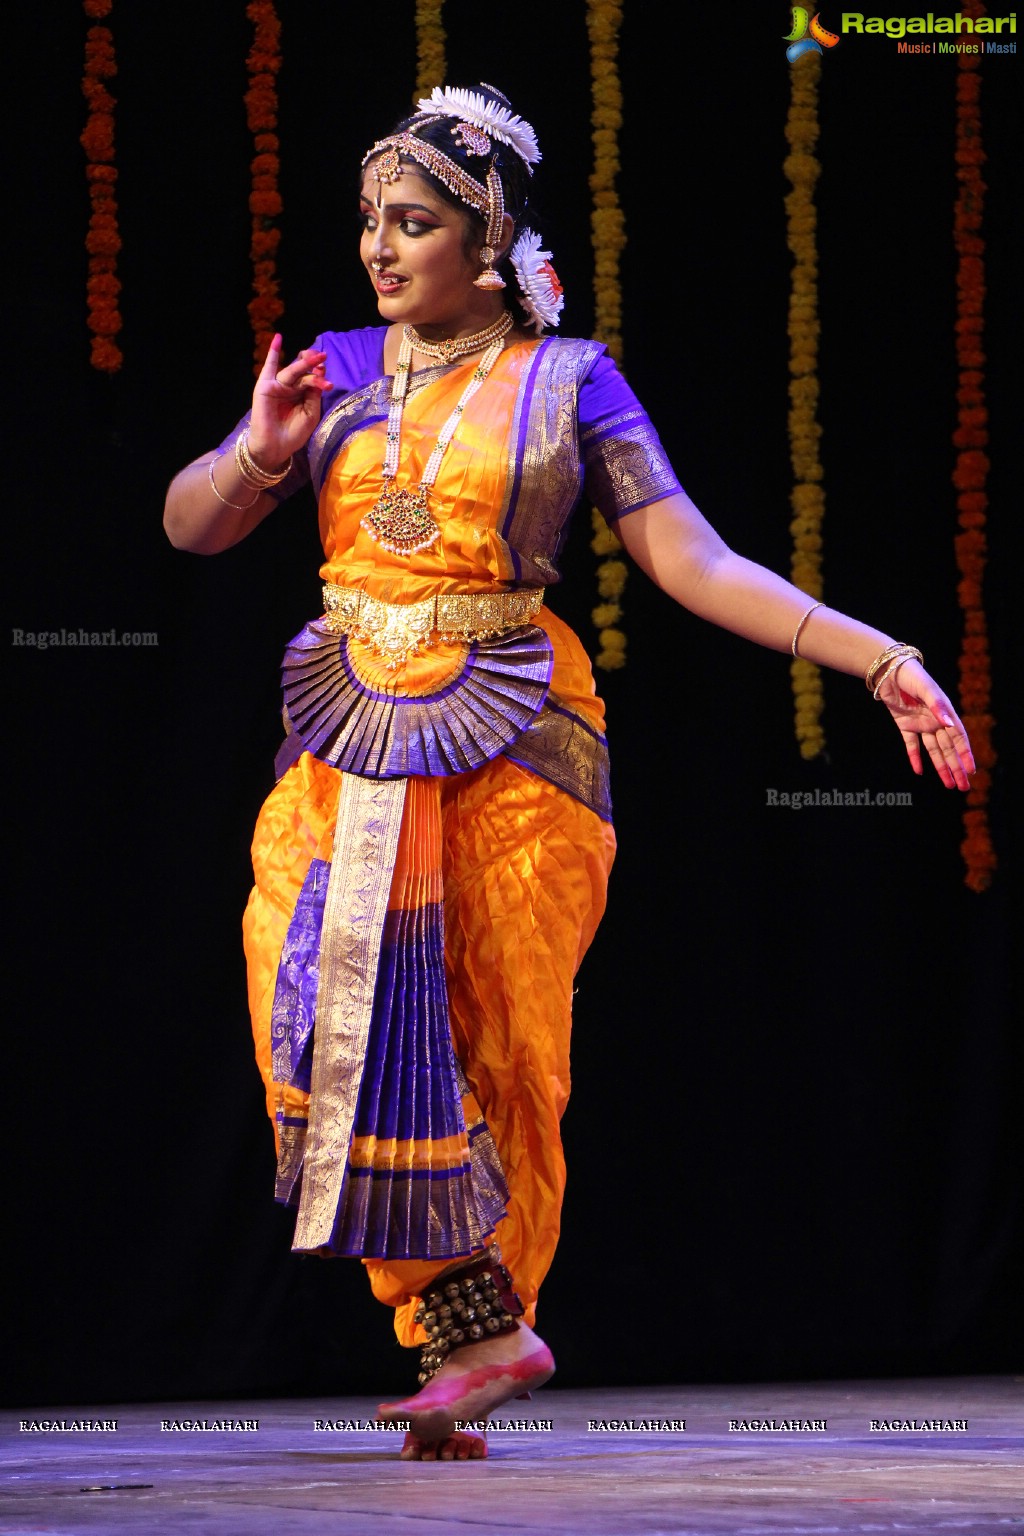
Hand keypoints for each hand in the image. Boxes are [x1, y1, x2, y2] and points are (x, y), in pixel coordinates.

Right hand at [248, 334, 331, 466]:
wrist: (276, 447)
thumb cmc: (294, 433)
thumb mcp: (311, 413)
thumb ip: (314, 393)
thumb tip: (319, 370)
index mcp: (301, 394)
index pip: (311, 378)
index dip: (319, 375)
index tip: (328, 381)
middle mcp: (290, 388)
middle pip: (303, 371)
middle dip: (314, 364)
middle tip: (324, 357)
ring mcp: (277, 386)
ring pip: (293, 371)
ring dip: (305, 364)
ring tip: (317, 358)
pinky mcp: (265, 387)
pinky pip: (269, 367)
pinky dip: (272, 352)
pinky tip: (278, 338)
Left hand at [876, 659, 974, 790]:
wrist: (888, 670)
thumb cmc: (911, 676)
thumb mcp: (926, 689)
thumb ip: (938, 706)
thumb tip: (949, 724)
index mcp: (945, 712)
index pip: (959, 738)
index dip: (965, 755)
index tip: (972, 771)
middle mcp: (935, 720)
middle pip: (948, 749)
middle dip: (956, 768)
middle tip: (963, 787)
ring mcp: (920, 723)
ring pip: (933, 750)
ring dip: (941, 767)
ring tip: (948, 784)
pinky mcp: (904, 724)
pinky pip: (911, 744)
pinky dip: (915, 757)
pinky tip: (918, 771)